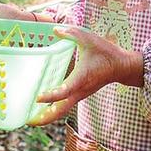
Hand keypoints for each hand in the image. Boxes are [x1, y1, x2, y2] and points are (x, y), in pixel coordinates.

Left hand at [28, 26, 143, 125]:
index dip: (52, 95)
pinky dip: (53, 110)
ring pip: (62, 110)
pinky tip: (42, 108)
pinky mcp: (80, 94)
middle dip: (45, 117)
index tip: (38, 97)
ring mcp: (80, 94)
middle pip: (61, 110)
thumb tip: (55, 29)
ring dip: (47, 116)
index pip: (65, 90)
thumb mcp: (90, 39)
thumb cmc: (107, 53)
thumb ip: (72, 33)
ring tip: (30, 119)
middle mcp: (80, 90)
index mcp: (81, 78)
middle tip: (28, 121)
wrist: (122, 67)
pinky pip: (65, 106)